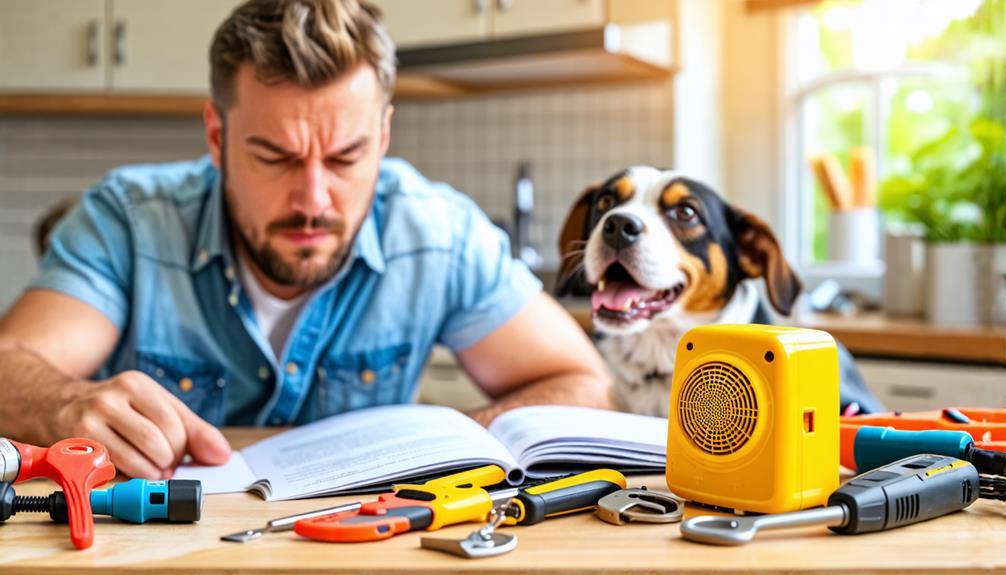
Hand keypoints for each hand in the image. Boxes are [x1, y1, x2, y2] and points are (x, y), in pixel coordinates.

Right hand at [51, 371, 231, 478]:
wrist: (58, 404)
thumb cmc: (118, 409)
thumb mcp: (156, 407)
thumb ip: (193, 429)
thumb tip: (222, 454)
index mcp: (137, 384)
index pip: (174, 423)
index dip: (182, 447)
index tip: (180, 455)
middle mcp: (112, 398)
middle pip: (157, 442)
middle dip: (168, 461)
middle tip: (165, 464)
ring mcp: (90, 420)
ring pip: (136, 459)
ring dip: (152, 473)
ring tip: (152, 469)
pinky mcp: (76, 443)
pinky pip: (113, 470)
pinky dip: (129, 477)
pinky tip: (130, 470)